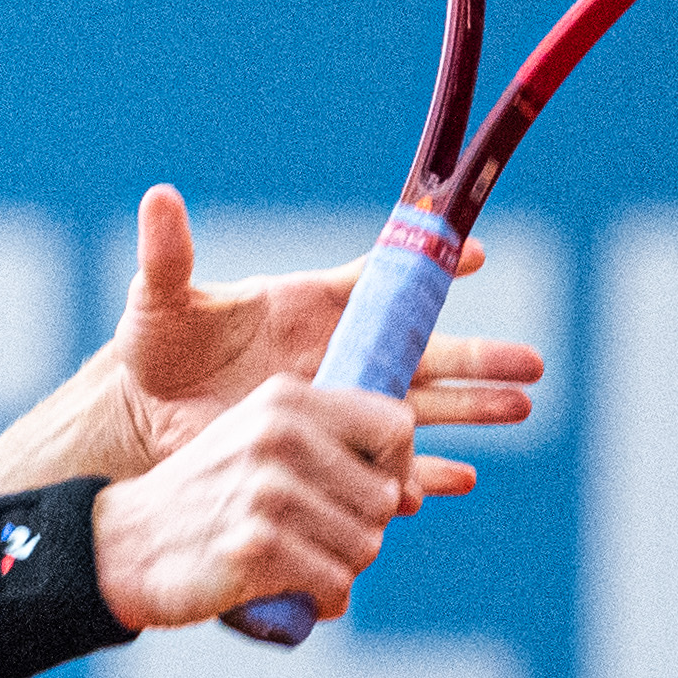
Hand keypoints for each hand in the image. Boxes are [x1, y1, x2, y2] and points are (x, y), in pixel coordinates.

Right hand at [89, 372, 421, 631]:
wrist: (128, 545)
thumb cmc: (210, 498)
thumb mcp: (263, 443)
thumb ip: (334, 452)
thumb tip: (416, 495)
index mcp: (286, 400)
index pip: (396, 426)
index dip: (398, 467)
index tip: (369, 491)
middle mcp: (279, 437)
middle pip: (385, 497)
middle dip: (363, 529)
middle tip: (317, 538)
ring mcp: (267, 492)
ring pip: (366, 545)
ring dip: (341, 567)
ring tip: (298, 562)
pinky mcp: (257, 548)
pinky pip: (336, 586)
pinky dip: (322, 599)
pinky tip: (289, 589)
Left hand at [101, 185, 542, 495]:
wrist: (144, 415)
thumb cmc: (157, 349)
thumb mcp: (161, 299)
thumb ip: (169, 253)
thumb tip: (159, 196)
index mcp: (314, 304)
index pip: (385, 281)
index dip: (431, 267)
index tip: (478, 254)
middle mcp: (340, 353)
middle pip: (426, 352)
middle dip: (479, 359)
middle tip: (533, 364)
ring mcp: (338, 405)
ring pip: (421, 408)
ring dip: (471, 411)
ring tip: (522, 409)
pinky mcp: (325, 453)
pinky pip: (384, 466)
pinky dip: (420, 475)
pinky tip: (459, 482)